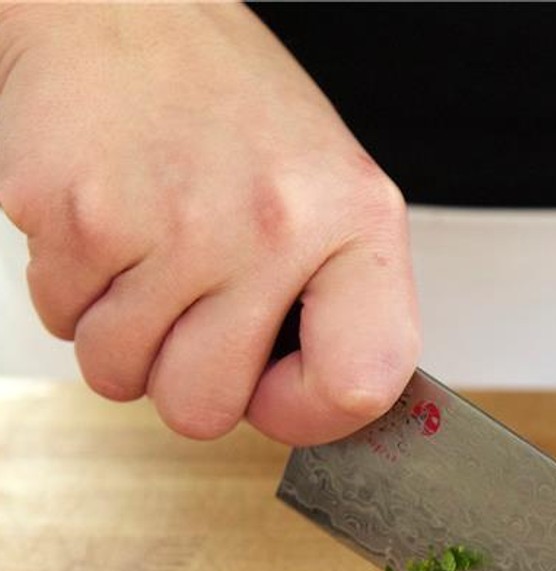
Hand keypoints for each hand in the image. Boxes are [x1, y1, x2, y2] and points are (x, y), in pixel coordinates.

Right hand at [0, 4, 418, 443]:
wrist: (120, 9)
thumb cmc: (229, 107)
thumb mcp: (330, 194)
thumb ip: (341, 301)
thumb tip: (329, 406)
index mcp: (357, 225)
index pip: (361, 385)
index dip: (310, 413)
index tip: (280, 393)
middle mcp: (275, 228)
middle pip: (207, 410)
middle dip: (183, 380)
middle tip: (190, 314)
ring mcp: (176, 227)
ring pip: (122, 376)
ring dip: (122, 336)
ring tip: (147, 258)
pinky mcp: (81, 219)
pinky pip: (63, 322)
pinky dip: (73, 291)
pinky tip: (108, 227)